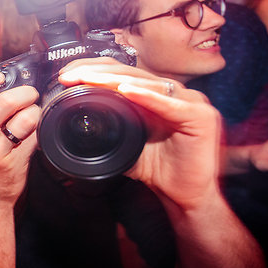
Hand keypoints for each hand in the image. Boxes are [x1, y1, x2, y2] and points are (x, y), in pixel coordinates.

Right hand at [0, 70, 39, 208]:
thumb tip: (13, 87)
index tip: (0, 77)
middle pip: (5, 101)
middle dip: (26, 93)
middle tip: (31, 95)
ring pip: (24, 118)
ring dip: (36, 112)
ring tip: (34, 116)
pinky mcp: (11, 161)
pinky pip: (33, 137)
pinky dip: (39, 131)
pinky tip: (36, 134)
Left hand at [59, 58, 221, 210]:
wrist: (185, 197)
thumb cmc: (161, 171)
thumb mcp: (125, 146)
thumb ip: (109, 131)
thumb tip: (78, 127)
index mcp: (156, 95)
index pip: (123, 73)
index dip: (94, 70)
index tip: (67, 75)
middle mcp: (174, 93)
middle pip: (132, 74)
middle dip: (97, 72)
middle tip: (70, 76)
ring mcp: (190, 101)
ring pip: (146, 84)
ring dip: (114, 80)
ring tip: (89, 79)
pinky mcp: (200, 116)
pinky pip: (169, 104)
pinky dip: (146, 97)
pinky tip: (126, 91)